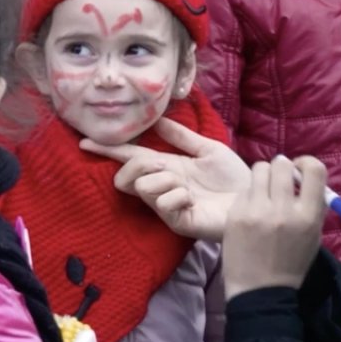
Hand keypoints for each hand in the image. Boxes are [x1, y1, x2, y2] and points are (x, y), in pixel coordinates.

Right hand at [81, 118, 249, 241]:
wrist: (254, 197)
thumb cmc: (234, 177)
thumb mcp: (207, 148)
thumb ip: (181, 136)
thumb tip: (156, 119)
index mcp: (168, 168)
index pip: (131, 158)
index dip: (109, 150)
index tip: (86, 141)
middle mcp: (162, 187)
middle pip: (125, 176)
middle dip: (139, 164)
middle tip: (164, 166)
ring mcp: (167, 206)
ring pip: (142, 187)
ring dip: (165, 179)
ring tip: (187, 186)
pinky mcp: (176, 222)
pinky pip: (161, 202)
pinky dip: (178, 195)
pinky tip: (194, 199)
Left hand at [222, 156, 327, 300]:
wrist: (260, 290)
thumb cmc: (291, 264)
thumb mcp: (313, 235)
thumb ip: (312, 205)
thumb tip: (304, 176)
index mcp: (308, 216)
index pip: (315, 170)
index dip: (306, 163)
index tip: (300, 169)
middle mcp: (283, 210)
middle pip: (282, 164)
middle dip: (281, 167)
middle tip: (279, 178)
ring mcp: (257, 211)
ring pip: (259, 169)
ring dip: (263, 175)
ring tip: (263, 190)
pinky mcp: (236, 214)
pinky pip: (245, 189)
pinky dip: (249, 194)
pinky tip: (251, 208)